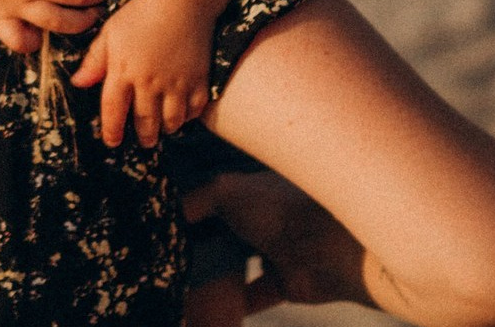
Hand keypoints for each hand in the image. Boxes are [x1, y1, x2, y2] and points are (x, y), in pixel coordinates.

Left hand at [71, 0, 212, 145]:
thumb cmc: (140, 13)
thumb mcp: (111, 32)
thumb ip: (95, 60)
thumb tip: (78, 83)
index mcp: (123, 70)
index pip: (113, 111)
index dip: (111, 131)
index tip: (112, 141)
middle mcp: (149, 82)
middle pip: (145, 123)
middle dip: (143, 136)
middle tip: (143, 140)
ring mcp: (176, 83)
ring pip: (171, 122)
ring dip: (165, 129)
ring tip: (162, 128)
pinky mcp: (199, 80)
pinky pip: (194, 111)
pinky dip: (188, 117)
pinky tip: (182, 113)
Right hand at [184, 171, 370, 310]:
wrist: (325, 249)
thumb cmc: (277, 208)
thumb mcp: (226, 189)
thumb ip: (198, 198)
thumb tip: (173, 210)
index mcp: (253, 189)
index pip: (218, 195)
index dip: (196, 205)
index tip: (169, 219)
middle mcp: (265, 218)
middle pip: (227, 231)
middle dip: (205, 242)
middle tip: (175, 253)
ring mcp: (276, 251)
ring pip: (240, 264)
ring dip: (219, 273)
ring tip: (188, 280)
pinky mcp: (284, 285)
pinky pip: (254, 295)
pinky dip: (236, 303)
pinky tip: (210, 305)